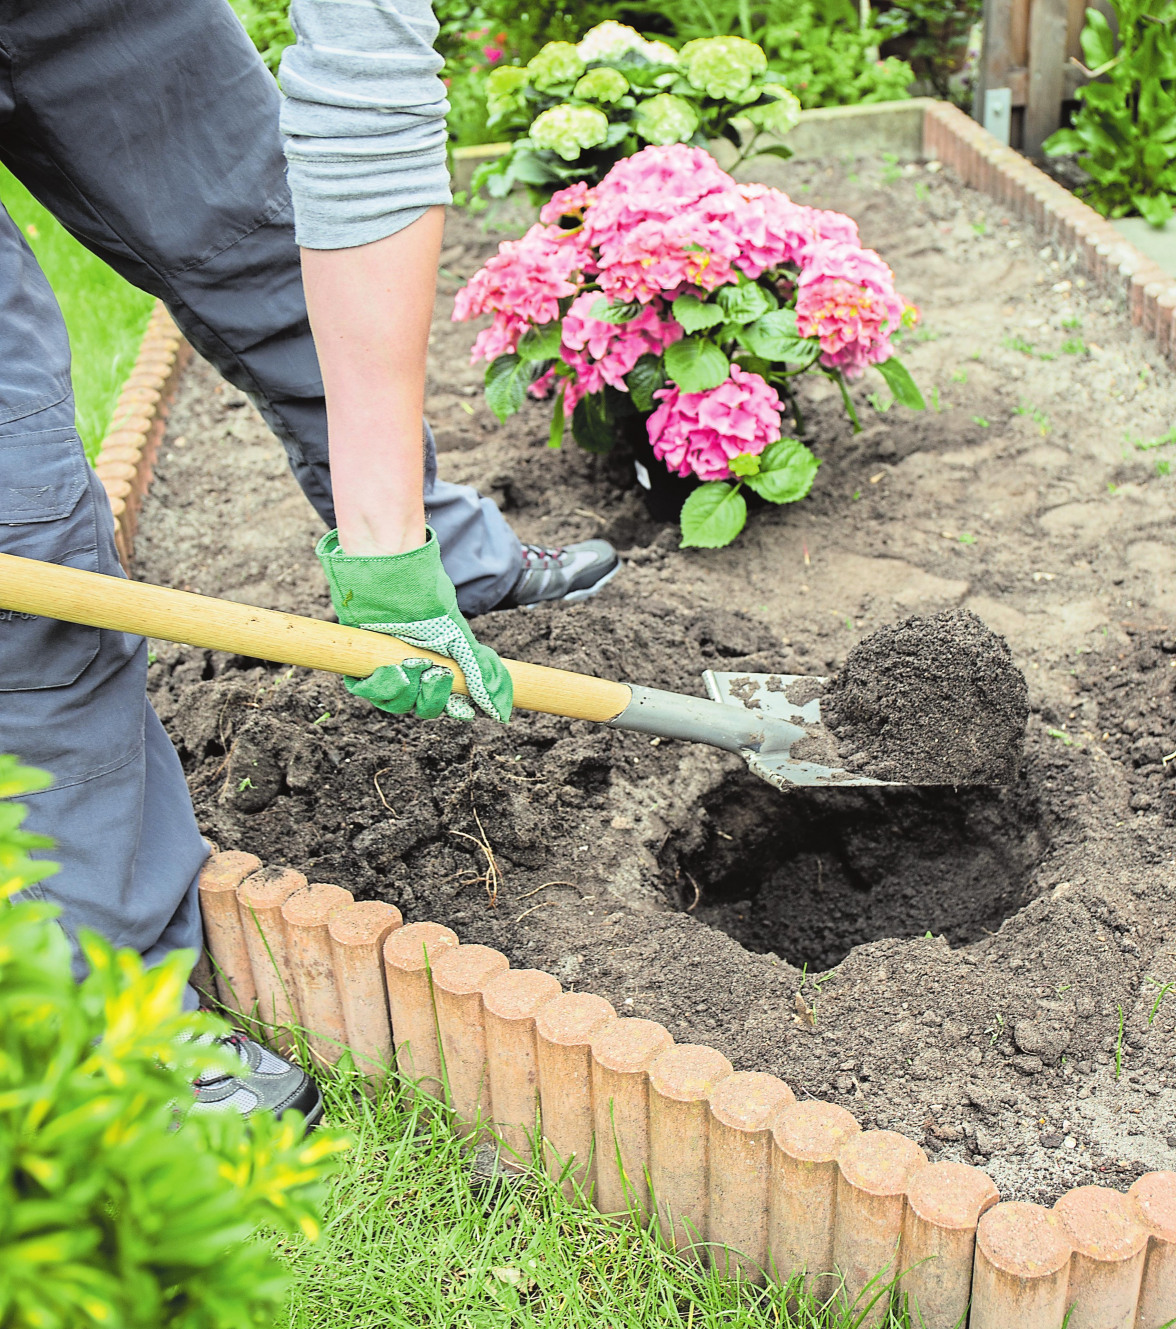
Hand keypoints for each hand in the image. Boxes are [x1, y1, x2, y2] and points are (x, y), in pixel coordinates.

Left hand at [317, 528, 511, 722]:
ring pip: (395, 703)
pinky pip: (369, 692)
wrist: (396, 584)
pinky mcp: (360, 663)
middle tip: (433, 674)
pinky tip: (390, 669)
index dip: (452, 708)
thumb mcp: (461, 640)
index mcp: (436, 667)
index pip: (444, 703)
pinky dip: (380, 686)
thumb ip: (481, 675)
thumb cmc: (429, 607)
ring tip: (410, 665)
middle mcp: (411, 671)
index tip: (460, 708)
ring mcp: (385, 668)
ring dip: (406, 691)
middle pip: (421, 707)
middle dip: (430, 698)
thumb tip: (501, 711)